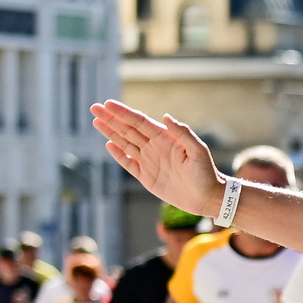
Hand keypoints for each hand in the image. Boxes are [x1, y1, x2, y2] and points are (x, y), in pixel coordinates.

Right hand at [91, 100, 224, 215]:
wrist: (208, 197)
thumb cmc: (207, 173)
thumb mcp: (198, 151)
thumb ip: (183, 133)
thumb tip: (166, 116)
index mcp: (165, 138)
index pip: (139, 122)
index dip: (123, 113)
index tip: (108, 104)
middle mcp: (155, 147)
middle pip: (128, 130)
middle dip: (111, 119)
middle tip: (94, 108)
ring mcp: (149, 161)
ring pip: (125, 144)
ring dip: (111, 133)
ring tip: (97, 121)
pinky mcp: (147, 177)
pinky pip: (129, 164)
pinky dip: (118, 155)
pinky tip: (108, 145)